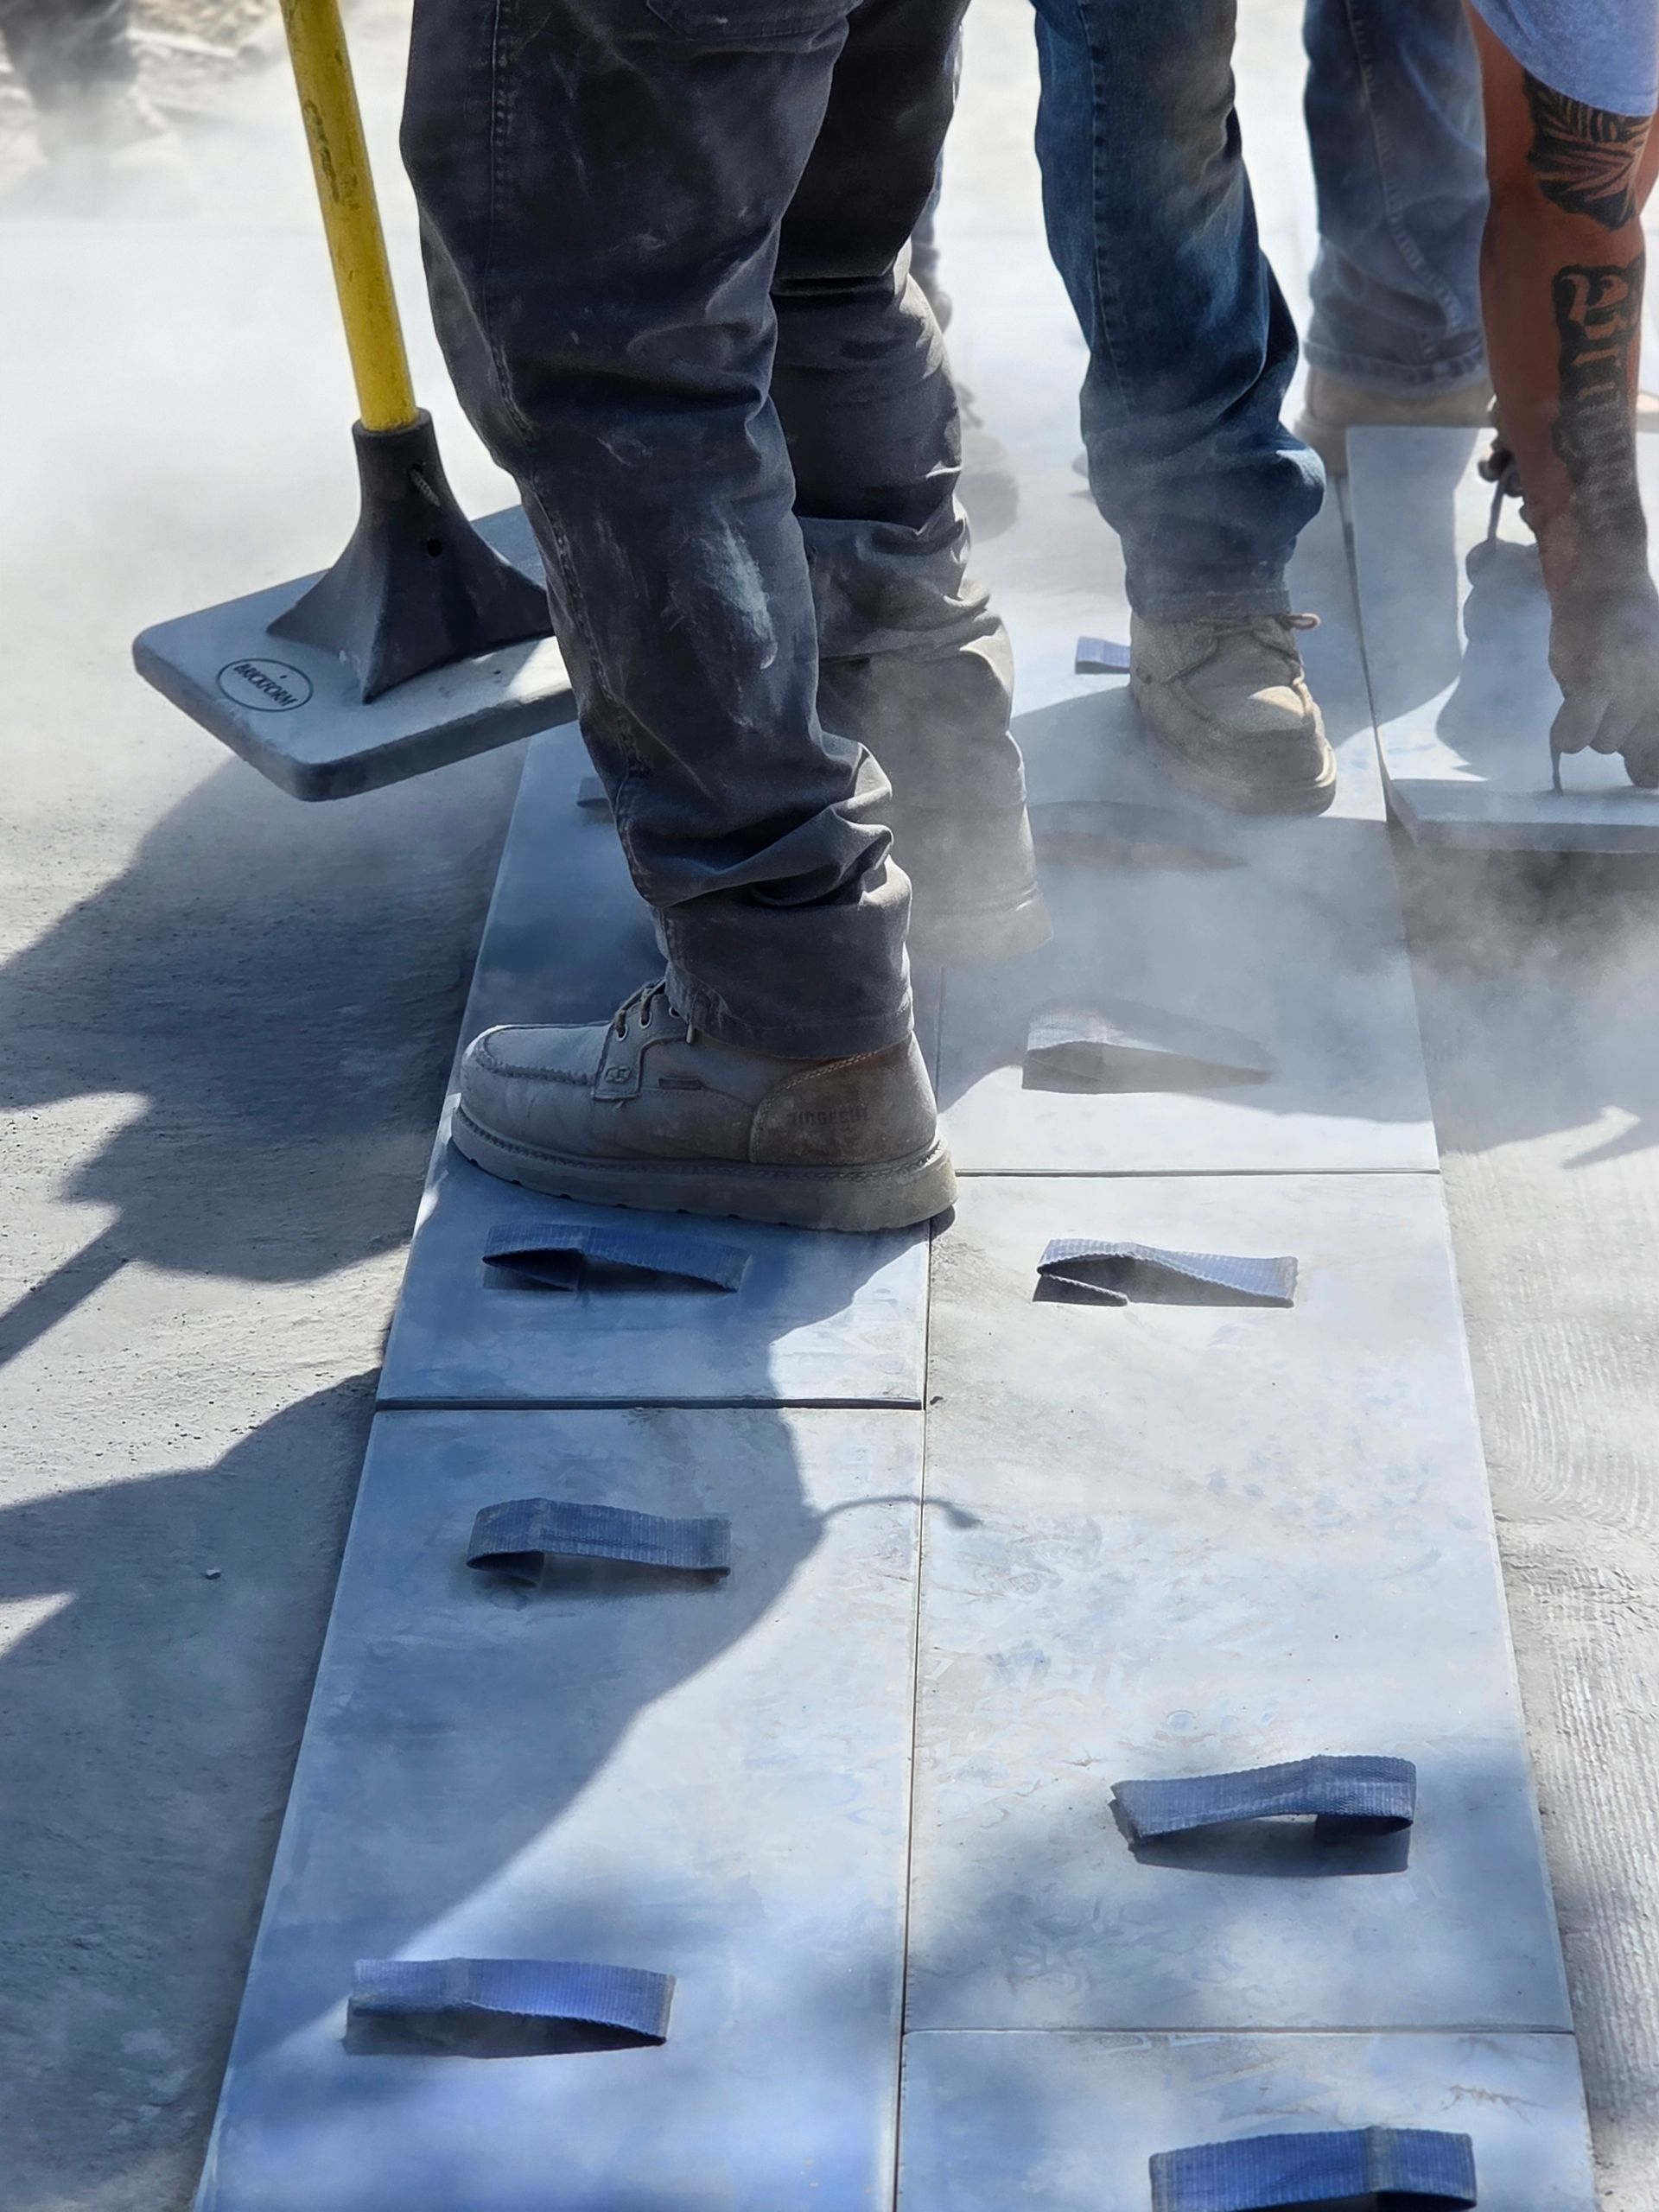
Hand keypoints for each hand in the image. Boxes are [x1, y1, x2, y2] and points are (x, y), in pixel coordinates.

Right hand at [1547, 577, 1658, 788]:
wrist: (1605, 587)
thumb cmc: (1632, 626)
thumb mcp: (1657, 669)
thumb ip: (1651, 711)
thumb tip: (1645, 774)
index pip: (1658, 754)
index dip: (1649, 771)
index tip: (1642, 777)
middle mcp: (1656, 696)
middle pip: (1635, 749)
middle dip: (1619, 732)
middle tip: (1609, 704)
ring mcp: (1630, 693)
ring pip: (1604, 744)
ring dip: (1592, 726)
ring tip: (1590, 694)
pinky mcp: (1595, 687)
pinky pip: (1574, 738)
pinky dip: (1567, 733)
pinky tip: (1569, 714)